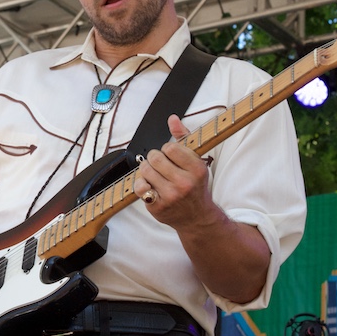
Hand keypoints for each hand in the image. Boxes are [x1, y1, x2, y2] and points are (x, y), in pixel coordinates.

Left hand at [133, 114, 221, 232]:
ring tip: (154, 175)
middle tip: (159, 165)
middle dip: (154, 158)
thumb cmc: (195, 186)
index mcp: (197, 169)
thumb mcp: (196, 161)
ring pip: (145, 171)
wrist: (197, 217)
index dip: (166, 150)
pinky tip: (150, 186)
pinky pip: (140, 187)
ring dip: (146, 170)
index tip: (170, 156)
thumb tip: (172, 118)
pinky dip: (141, 184)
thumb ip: (183, 138)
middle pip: (155, 158)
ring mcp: (171, 196)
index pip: (170, 147)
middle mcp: (185, 183)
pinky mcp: (158, 207)